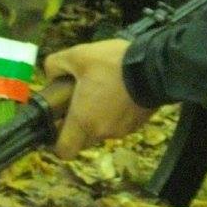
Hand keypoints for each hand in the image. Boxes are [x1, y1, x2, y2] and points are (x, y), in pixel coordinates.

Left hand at [44, 38, 153, 159]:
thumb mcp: (79, 55)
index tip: (58, 126)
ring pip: (103, 130)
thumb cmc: (114, 64)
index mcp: (83, 121)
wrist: (156, 66)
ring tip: (104, 91)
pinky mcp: (138, 123)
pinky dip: (118, 113)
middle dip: (79, 125)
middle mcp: (102, 131)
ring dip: (100, 117)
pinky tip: (121, 92)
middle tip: (80, 102)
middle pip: (83, 139)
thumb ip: (56, 64)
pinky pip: (121, 123)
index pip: (64, 151)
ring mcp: (123, 129)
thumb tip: (51, 73)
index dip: (57, 142)